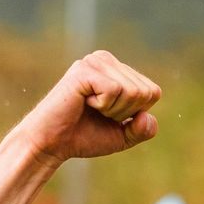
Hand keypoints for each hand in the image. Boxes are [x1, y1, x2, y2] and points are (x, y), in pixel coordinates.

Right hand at [13, 51, 160, 163]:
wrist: (51, 143)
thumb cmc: (84, 137)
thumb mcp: (123, 136)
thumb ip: (144, 129)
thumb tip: (147, 116)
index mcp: (117, 70)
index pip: (152, 92)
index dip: (136, 114)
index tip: (110, 116)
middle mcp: (106, 60)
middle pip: (145, 92)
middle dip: (125, 113)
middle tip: (99, 113)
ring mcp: (94, 61)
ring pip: (132, 91)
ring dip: (114, 110)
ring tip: (90, 108)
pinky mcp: (84, 70)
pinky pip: (115, 90)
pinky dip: (103, 105)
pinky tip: (84, 102)